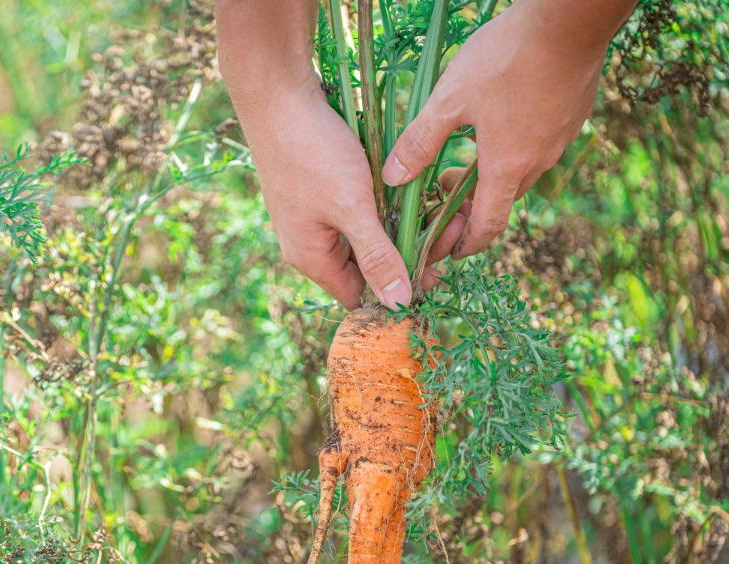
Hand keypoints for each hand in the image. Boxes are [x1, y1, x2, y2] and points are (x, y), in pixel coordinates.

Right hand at [238, 78, 464, 309]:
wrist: (278, 95)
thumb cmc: (312, 151)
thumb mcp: (352, 206)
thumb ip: (377, 256)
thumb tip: (399, 304)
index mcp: (312, 258)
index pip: (360, 297)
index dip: (397, 292)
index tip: (438, 272)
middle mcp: (311, 244)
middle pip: (367, 268)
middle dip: (410, 254)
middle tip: (450, 228)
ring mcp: (315, 218)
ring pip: (368, 238)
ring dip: (404, 228)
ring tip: (442, 208)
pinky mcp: (322, 193)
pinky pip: (361, 213)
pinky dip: (388, 208)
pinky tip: (413, 191)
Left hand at [381, 0, 614, 258]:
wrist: (568, 20)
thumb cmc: (506, 58)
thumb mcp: (450, 99)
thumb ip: (420, 142)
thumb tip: (392, 178)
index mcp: (507, 167)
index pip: (488, 226)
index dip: (465, 245)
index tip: (448, 251)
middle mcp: (538, 162)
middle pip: (502, 201)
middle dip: (470, 207)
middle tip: (442, 194)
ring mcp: (560, 139)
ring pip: (520, 173)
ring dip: (491, 177)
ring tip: (464, 158)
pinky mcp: (572, 116)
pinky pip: (538, 147)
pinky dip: (513, 151)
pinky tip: (497, 126)